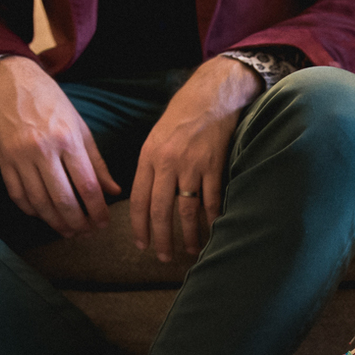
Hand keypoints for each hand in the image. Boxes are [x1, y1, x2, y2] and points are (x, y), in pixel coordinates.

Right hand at [0, 55, 120, 236]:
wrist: (10, 79)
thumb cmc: (51, 102)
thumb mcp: (80, 127)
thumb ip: (97, 162)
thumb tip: (114, 192)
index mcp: (68, 139)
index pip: (88, 186)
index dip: (97, 211)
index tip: (103, 224)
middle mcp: (43, 149)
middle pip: (64, 200)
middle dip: (78, 223)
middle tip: (87, 233)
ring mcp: (20, 156)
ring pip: (40, 203)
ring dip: (56, 222)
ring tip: (68, 231)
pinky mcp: (2, 159)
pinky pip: (18, 195)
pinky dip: (32, 210)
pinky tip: (45, 216)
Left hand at [129, 56, 263, 261]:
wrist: (212, 96)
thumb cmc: (182, 117)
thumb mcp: (156, 138)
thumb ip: (150, 167)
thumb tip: (146, 198)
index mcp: (149, 157)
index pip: (139, 199)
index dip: (139, 226)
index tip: (142, 244)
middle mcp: (168, 163)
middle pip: (161, 210)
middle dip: (161, 238)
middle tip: (163, 257)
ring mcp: (193, 166)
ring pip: (187, 210)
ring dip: (187, 235)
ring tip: (189, 251)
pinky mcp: (215, 166)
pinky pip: (212, 201)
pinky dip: (212, 220)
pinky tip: (212, 232)